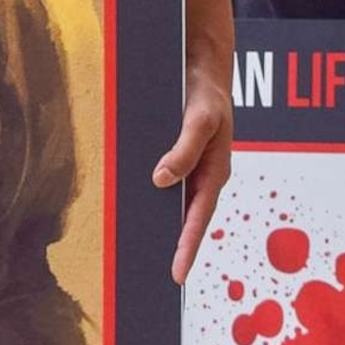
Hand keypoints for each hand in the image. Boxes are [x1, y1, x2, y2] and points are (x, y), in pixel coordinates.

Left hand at [157, 63, 234, 282]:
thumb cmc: (206, 92)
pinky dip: (150, 200)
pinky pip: (162, 184)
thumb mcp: (200, 119)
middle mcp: (202, 175)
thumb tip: (161, 181)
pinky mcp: (175, 155)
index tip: (176, 276)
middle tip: (155, 279)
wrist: (202, 64)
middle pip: (187, 220)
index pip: (198, 219)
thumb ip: (184, 150)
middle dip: (175, 249)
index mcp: (214, 173)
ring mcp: (189, 167)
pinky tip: (130, 211)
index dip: (187, 248)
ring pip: (173, 204)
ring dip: (160, 227)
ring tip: (139, 255)